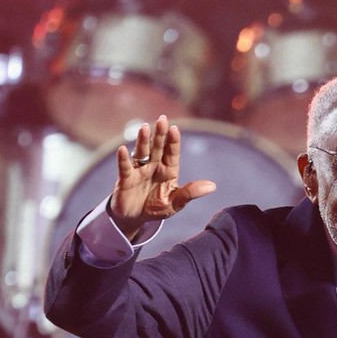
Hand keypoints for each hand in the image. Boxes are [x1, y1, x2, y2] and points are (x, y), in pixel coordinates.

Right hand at [110, 115, 215, 239]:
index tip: (175, 129)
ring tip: (145, 128)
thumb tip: (212, 186)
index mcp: (168, 170)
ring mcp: (139, 170)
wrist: (136, 217)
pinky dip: (123, 159)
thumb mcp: (175, 203)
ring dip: (143, 141)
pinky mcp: (125, 178)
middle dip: (159, 135)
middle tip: (162, 120)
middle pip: (157, 148)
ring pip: (141, 153)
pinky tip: (123, 149)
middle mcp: (153, 166)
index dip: (173, 142)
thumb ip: (190, 193)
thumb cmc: (156, 208)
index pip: (172, 153)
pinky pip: (124, 167)